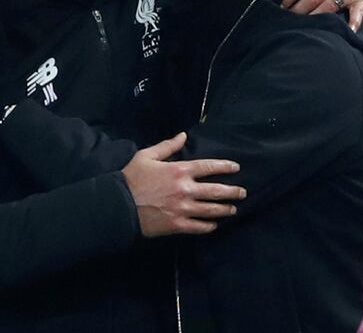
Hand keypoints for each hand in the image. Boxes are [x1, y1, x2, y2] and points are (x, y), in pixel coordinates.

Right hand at [122, 132, 245, 236]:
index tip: (236, 168)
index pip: (209, 167)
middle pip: (216, 191)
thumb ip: (167, 146)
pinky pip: (199, 227)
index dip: (225, 167)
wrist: (119, 205)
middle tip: (242, 193)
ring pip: (211, 210)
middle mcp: (186, 189)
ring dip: (225, 209)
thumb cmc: (132, 178)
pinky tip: (215, 225)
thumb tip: (183, 135)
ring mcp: (183, 209)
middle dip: (233, 192)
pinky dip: (209, 226)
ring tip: (233, 209)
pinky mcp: (177, 225)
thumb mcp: (147, 155)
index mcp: (179, 170)